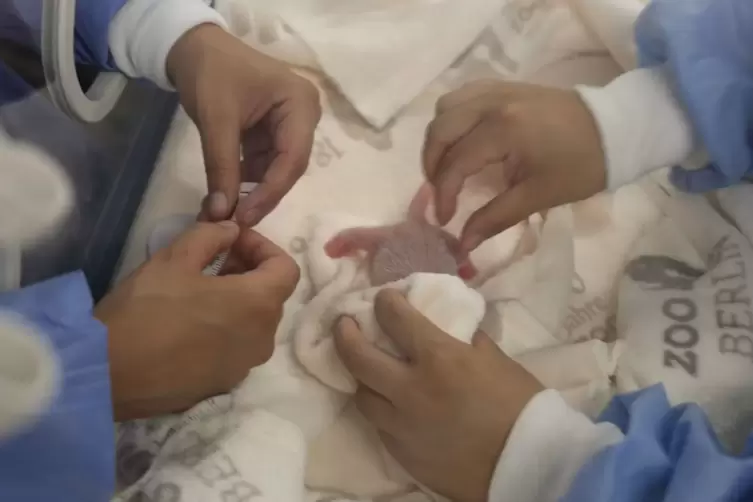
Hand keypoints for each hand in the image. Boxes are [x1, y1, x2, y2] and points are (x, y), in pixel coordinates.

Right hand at [95, 222, 299, 420]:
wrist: (106, 374)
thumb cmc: (145, 309)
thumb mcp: (175, 258)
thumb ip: (211, 236)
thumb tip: (231, 232)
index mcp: (259, 304)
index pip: (286, 269)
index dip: (263, 247)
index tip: (231, 241)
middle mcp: (263, 339)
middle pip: (271, 297)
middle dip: (249, 272)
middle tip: (212, 261)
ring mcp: (244, 366)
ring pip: (254, 324)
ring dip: (237, 302)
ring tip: (198, 291)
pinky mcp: (223, 385)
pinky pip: (235, 349)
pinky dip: (225, 330)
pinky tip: (188, 326)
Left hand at [167, 24, 321, 224]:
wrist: (194, 47)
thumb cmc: (210, 73)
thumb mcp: (216, 120)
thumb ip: (221, 167)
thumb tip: (220, 214)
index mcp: (300, 105)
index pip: (293, 159)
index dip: (270, 192)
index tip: (245, 217)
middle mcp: (304, 117)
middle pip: (288, 167)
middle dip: (262, 195)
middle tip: (237, 222)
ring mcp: (290, 126)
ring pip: (276, 170)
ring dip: (252, 191)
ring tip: (227, 213)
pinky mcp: (273, 133)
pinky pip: (265, 164)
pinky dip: (246, 180)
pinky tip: (227, 195)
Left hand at [334, 290, 542, 501]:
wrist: (527, 465)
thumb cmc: (520, 406)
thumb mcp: (497, 359)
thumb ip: (467, 342)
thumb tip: (454, 333)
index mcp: (437, 357)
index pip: (395, 318)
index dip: (385, 302)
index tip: (384, 298)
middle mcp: (409, 389)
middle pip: (357, 356)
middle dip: (344, 333)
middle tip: (343, 324)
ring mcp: (401, 424)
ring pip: (362, 395)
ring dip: (362, 378)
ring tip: (367, 372)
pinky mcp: (402, 453)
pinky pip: (380, 426)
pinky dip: (382, 412)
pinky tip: (392, 408)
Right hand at [423, 80, 605, 252]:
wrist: (616, 129)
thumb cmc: (581, 166)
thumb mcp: (538, 196)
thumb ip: (495, 218)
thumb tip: (463, 245)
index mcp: (503, 130)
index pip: (455, 163)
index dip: (443, 195)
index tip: (445, 220)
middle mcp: (492, 103)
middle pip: (440, 130)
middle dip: (432, 165)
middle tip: (441, 193)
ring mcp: (497, 89)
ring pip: (446, 107)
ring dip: (440, 138)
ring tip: (448, 165)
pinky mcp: (504, 86)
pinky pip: (463, 95)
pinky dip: (454, 118)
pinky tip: (463, 139)